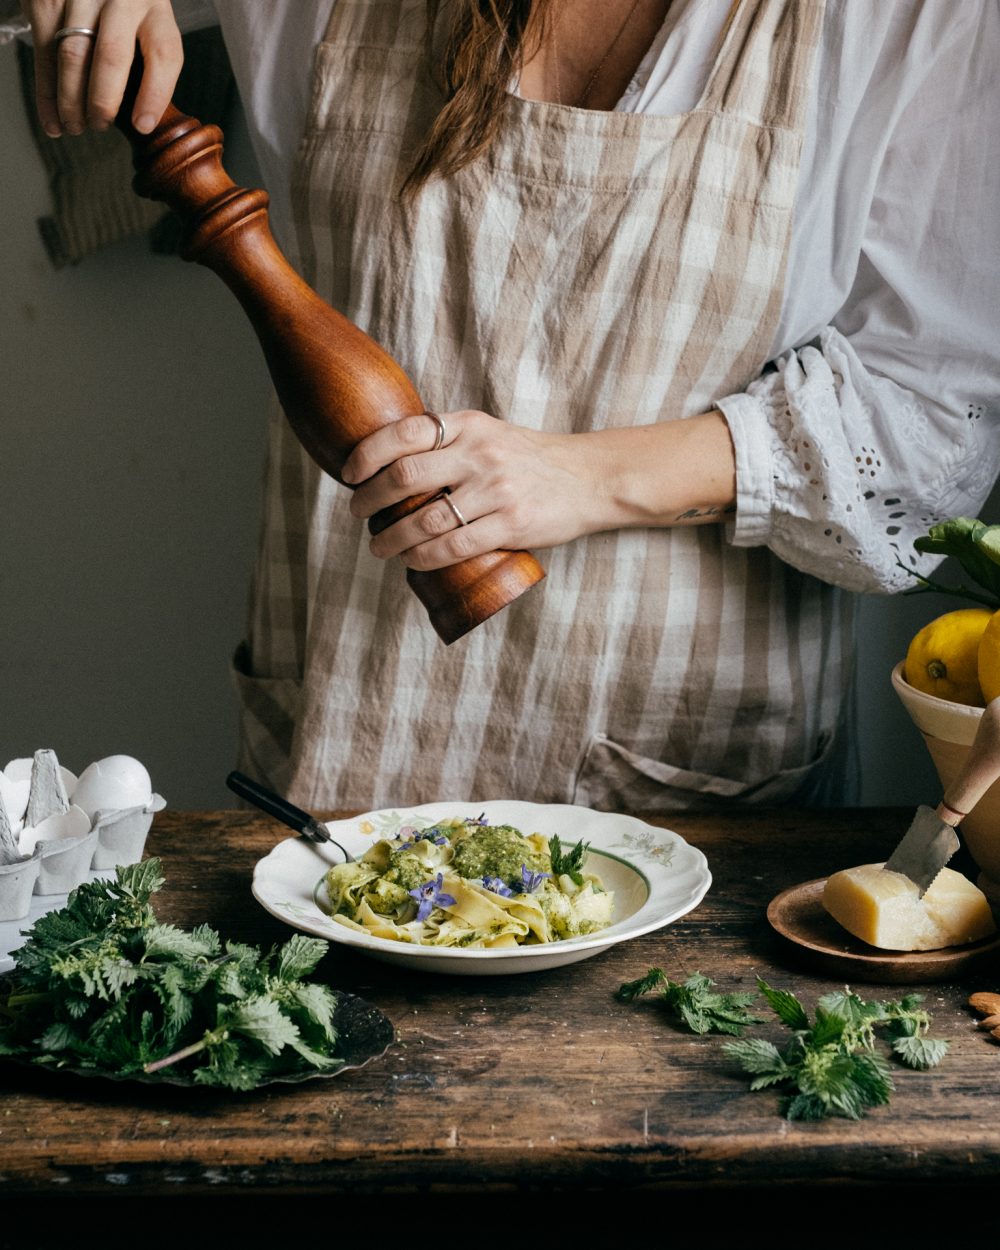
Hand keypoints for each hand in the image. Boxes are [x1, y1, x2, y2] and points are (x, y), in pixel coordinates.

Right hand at [20, 0, 181, 137]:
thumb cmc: (122, 4)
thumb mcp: (146, 19)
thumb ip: (146, 56)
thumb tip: (140, 119)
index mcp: (154, 6)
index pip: (163, 53)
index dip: (154, 94)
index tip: (143, 125)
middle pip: (112, 55)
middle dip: (103, 100)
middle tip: (100, 124)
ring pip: (73, 55)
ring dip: (71, 99)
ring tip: (75, 126)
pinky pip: (44, 52)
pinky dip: (46, 92)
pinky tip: (53, 119)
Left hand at [343, 410, 608, 570]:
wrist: (590, 478)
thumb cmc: (531, 459)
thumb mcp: (490, 434)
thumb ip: (449, 442)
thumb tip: (391, 462)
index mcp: (470, 426)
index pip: (405, 432)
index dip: (368, 454)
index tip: (350, 474)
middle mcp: (480, 454)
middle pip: (406, 476)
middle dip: (370, 499)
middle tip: (357, 513)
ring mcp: (497, 490)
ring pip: (426, 519)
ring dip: (392, 537)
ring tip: (379, 546)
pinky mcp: (512, 525)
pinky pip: (455, 546)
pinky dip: (424, 557)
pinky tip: (411, 560)